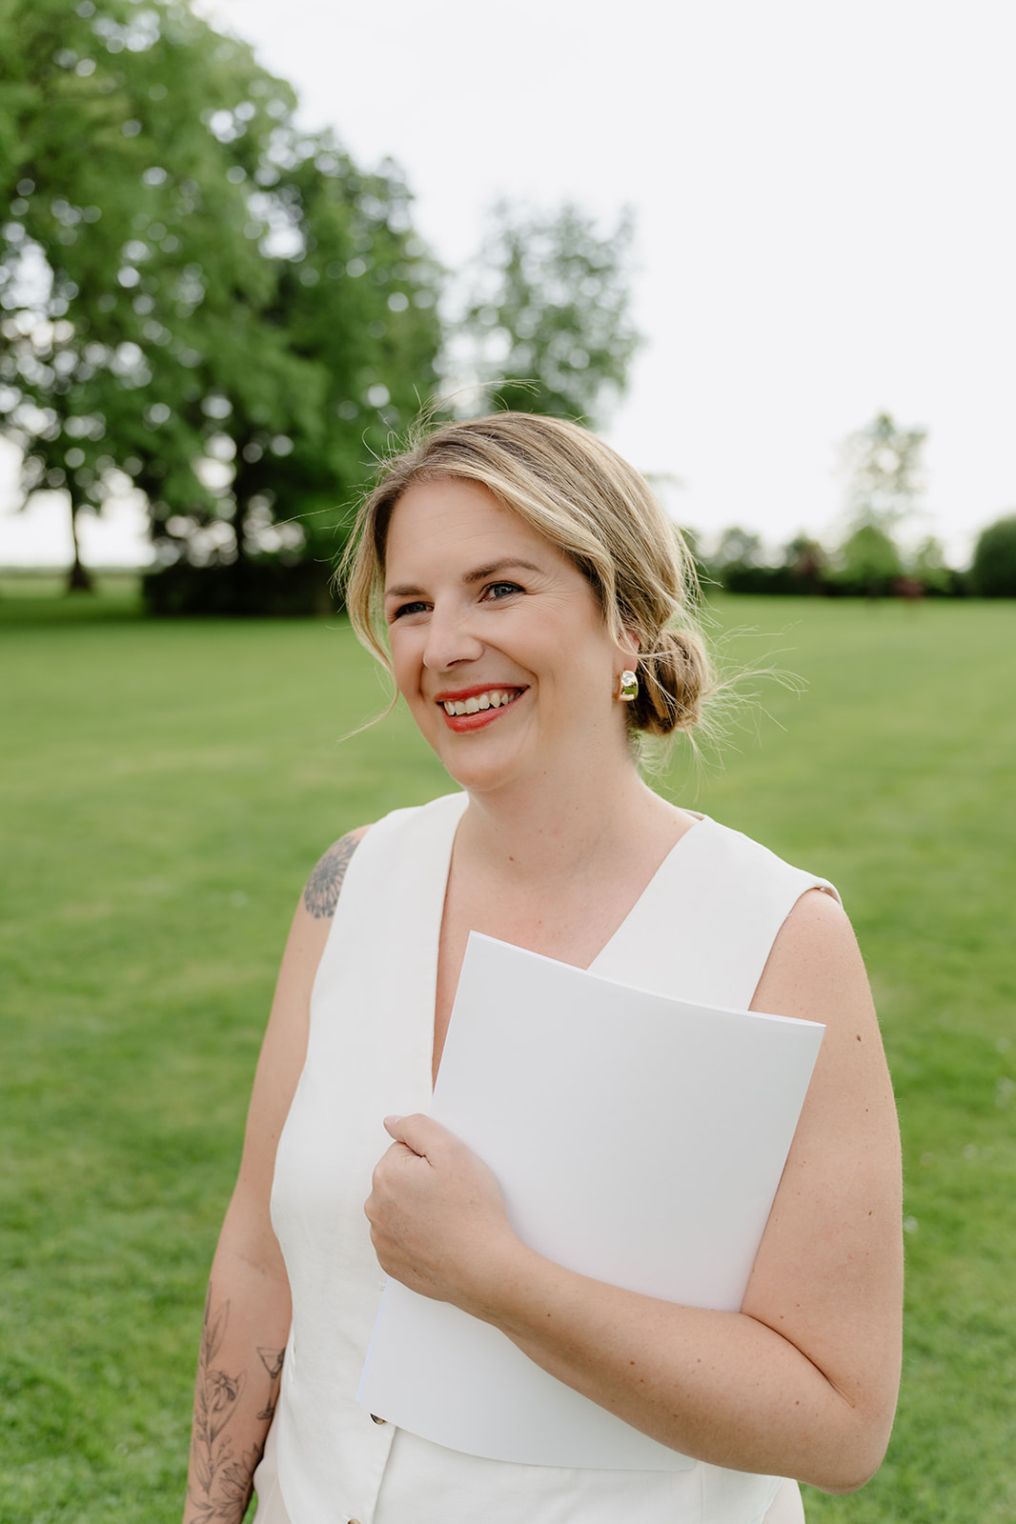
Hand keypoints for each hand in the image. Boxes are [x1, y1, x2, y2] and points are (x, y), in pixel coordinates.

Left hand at [364, 1113, 518, 1316]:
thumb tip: (390, 1122)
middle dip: (422, 1182)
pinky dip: (418, 1236)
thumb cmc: (472, 1210)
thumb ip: (416, 1126)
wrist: (484, 1268)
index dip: (431, 1159)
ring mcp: (381, 1239)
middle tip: (452, 1197)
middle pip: (400, 1179)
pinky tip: (440, 1239)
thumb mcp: (451, 1150)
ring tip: (448, 1220)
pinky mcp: (391, 1263)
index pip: (404, 1150)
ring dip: (419, 1209)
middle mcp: (375, 1208)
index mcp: (385, 1176)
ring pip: (400, 1208)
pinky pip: (402, 1237)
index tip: (449, 1175)